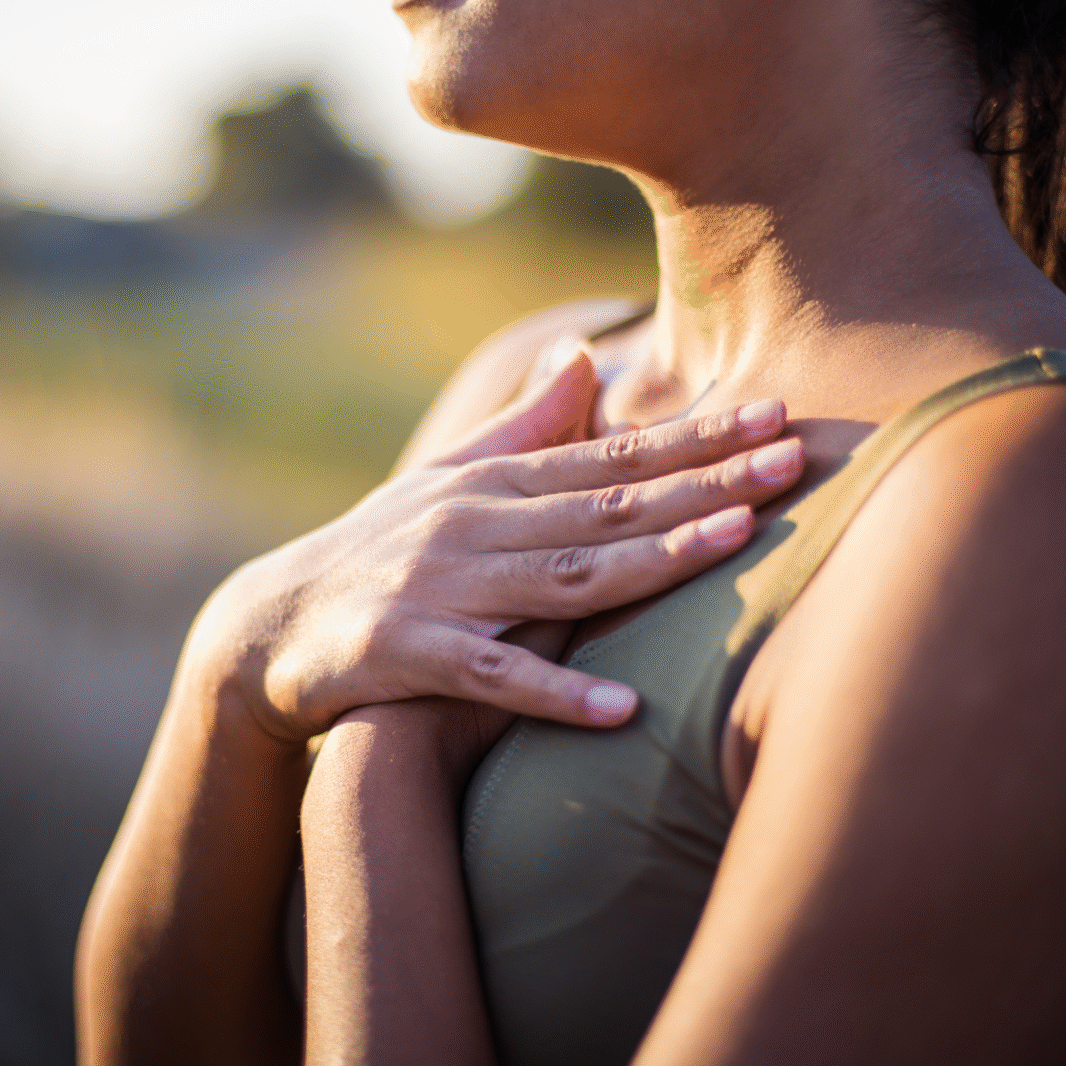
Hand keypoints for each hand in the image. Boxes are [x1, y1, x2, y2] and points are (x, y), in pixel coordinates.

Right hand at [200, 347, 804, 745]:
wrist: (272, 623)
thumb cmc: (383, 545)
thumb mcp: (450, 477)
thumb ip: (524, 425)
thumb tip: (583, 356)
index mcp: (499, 482)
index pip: (615, 455)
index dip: (698, 438)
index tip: (776, 417)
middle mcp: (479, 523)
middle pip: (610, 504)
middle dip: (707, 482)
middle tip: (793, 460)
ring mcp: (443, 586)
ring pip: (565, 574)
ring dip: (653, 559)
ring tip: (736, 542)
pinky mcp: (406, 652)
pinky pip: (492, 676)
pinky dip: (555, 692)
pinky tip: (623, 709)